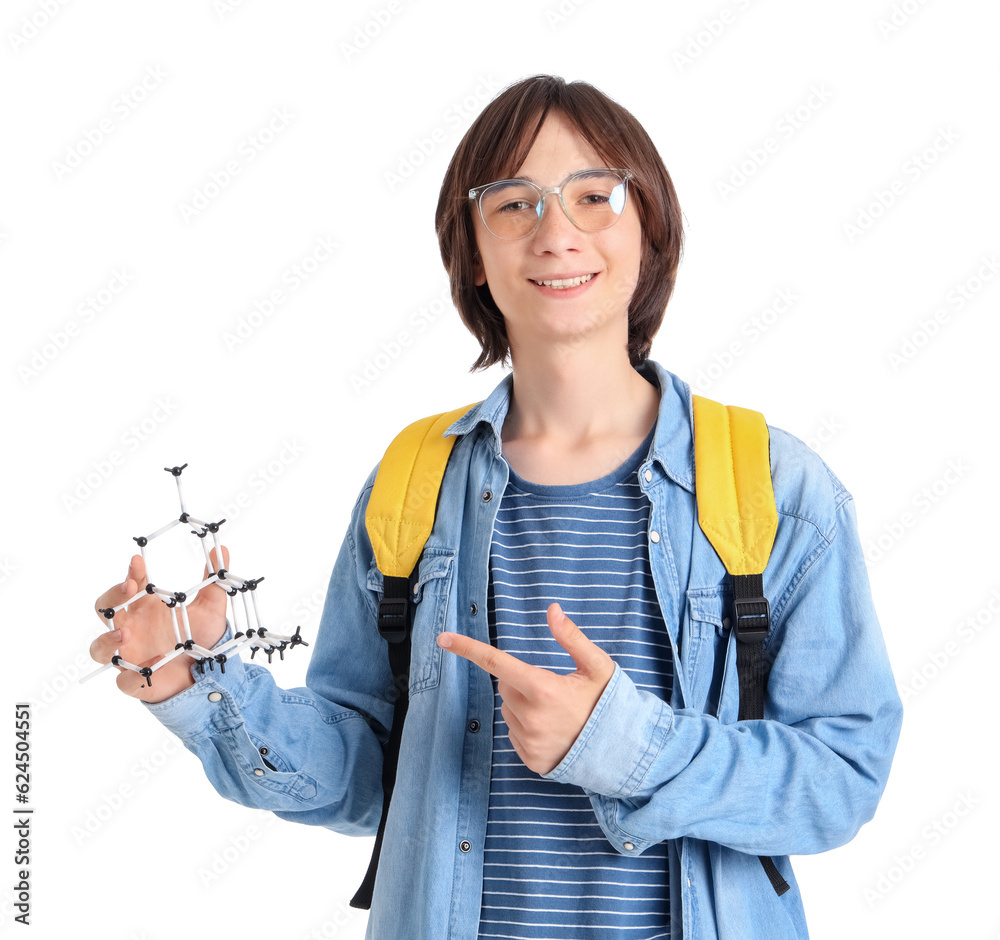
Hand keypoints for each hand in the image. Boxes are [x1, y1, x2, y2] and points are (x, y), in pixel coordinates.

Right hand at [90, 547, 229, 703]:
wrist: (207, 675)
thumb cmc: (200, 639)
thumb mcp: (211, 609)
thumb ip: (213, 582)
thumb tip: (222, 549)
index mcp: (146, 608)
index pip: (131, 585)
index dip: (132, 572)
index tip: (138, 560)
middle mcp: (131, 629)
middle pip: (105, 610)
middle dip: (112, 597)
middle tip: (128, 588)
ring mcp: (129, 655)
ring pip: (99, 647)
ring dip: (106, 639)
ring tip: (125, 633)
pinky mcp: (135, 682)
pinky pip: (126, 680)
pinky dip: (134, 675)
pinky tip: (154, 666)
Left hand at [437, 602, 615, 774]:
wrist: (622, 751)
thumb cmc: (608, 703)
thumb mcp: (597, 666)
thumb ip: (571, 637)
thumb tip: (552, 610)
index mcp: (544, 688)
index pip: (497, 663)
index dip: (468, 649)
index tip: (443, 638)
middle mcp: (532, 716)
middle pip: (504, 687)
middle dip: (519, 682)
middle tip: (551, 688)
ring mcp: (530, 741)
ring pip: (508, 711)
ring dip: (523, 706)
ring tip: (556, 712)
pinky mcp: (530, 759)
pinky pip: (514, 734)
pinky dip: (527, 728)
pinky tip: (552, 730)